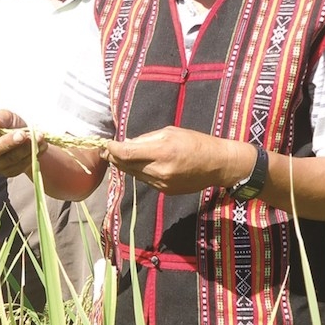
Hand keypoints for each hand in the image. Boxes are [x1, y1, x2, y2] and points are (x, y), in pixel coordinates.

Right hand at [0, 110, 41, 177]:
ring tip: (38, 136)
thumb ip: (0, 118)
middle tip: (22, 134)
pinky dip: (34, 154)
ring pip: (9, 160)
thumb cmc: (9, 124)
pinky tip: (42, 144)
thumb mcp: (5, 116)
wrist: (25, 137)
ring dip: (25, 148)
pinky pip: (21, 165)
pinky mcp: (9, 173)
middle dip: (8, 143)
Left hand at [105, 126, 247, 195]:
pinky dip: (139, 172)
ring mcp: (161, 184)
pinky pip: (144, 180)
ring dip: (125, 165)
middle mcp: (159, 170)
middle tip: (107, 150)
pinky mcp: (164, 191)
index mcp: (161, 152)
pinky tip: (140, 164)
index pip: (126, 153)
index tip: (106, 143)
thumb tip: (126, 143)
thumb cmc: (196, 142)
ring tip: (120, 156)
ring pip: (133, 174)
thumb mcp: (170, 132)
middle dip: (114, 157)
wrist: (218, 165)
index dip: (112, 149)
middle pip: (126, 166)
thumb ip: (146, 138)